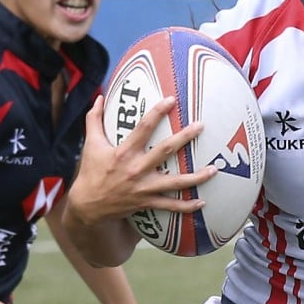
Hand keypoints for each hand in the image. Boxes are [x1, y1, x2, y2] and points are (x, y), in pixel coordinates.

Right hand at [68, 96, 216, 224]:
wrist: (88, 205)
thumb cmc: (92, 171)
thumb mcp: (91, 144)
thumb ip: (94, 119)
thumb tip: (98, 97)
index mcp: (124, 152)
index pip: (143, 127)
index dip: (157, 112)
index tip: (171, 100)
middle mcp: (136, 169)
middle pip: (165, 150)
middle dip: (185, 137)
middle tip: (201, 126)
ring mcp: (144, 188)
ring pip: (175, 182)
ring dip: (197, 177)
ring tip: (215, 169)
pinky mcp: (147, 203)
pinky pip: (170, 205)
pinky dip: (187, 206)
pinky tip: (202, 202)